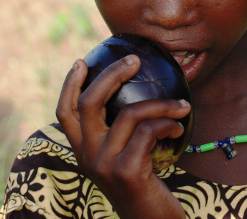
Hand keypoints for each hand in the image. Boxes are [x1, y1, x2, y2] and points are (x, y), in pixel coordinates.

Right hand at [56, 55, 190, 218]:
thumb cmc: (143, 187)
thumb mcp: (122, 158)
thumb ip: (118, 133)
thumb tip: (134, 90)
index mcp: (83, 151)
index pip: (64, 113)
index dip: (69, 84)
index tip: (81, 61)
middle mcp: (87, 157)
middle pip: (90, 102)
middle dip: (112, 74)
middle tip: (134, 59)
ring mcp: (104, 165)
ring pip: (130, 113)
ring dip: (162, 104)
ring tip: (182, 106)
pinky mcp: (126, 172)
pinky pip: (149, 131)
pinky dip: (168, 123)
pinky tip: (179, 129)